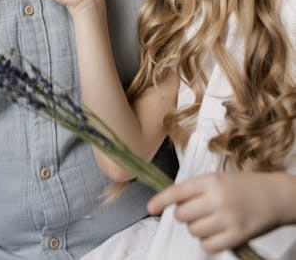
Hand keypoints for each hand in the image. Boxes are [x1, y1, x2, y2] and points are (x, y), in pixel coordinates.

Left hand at [147, 171, 295, 251]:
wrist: (275, 195)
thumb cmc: (244, 185)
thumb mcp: (218, 178)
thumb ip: (196, 189)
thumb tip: (173, 203)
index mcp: (210, 181)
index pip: (177, 192)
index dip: (161, 201)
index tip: (150, 208)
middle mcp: (216, 198)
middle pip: (183, 215)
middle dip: (185, 216)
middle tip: (197, 211)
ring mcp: (226, 218)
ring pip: (194, 231)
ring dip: (197, 229)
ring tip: (210, 221)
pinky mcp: (236, 236)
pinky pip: (208, 245)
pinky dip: (208, 242)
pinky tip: (216, 234)